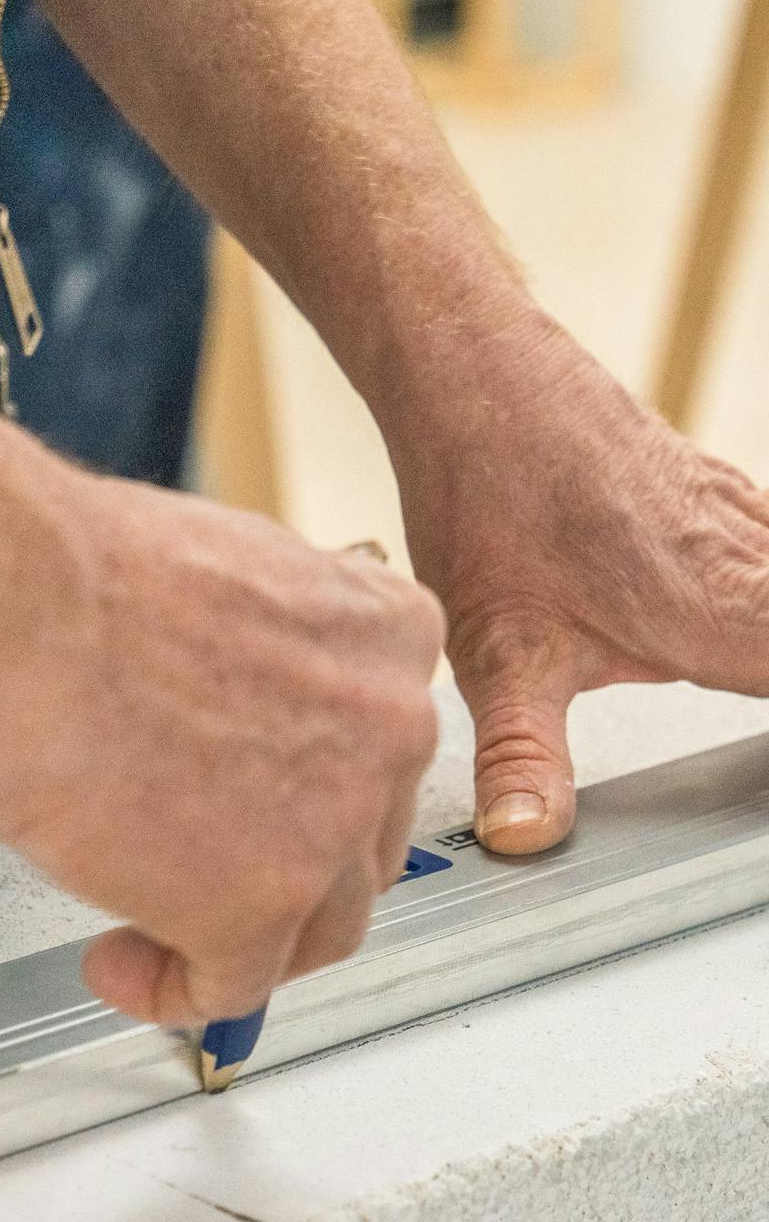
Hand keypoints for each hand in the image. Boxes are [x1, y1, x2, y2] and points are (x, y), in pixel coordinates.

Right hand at [0, 474, 443, 1025]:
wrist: (5, 607)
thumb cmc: (64, 577)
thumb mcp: (210, 585)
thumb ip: (253, 660)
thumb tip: (220, 719)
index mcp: (384, 631)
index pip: (372, 752)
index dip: (302, 800)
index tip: (246, 820)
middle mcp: (388, 727)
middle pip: (356, 847)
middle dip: (276, 877)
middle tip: (189, 884)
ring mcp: (332, 823)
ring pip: (311, 930)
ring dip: (230, 946)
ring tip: (141, 940)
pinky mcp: (259, 904)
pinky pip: (229, 985)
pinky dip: (170, 992)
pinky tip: (114, 967)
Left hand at [390, 308, 768, 853]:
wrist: (482, 387)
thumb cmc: (491, 502)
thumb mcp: (499, 655)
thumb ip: (523, 753)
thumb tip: (526, 834)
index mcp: (723, 615)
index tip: (757, 788)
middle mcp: (756, 566)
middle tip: (745, 770)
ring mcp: (750, 527)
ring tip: (736, 677)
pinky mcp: (729, 508)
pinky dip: (768, 608)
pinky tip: (744, 634)